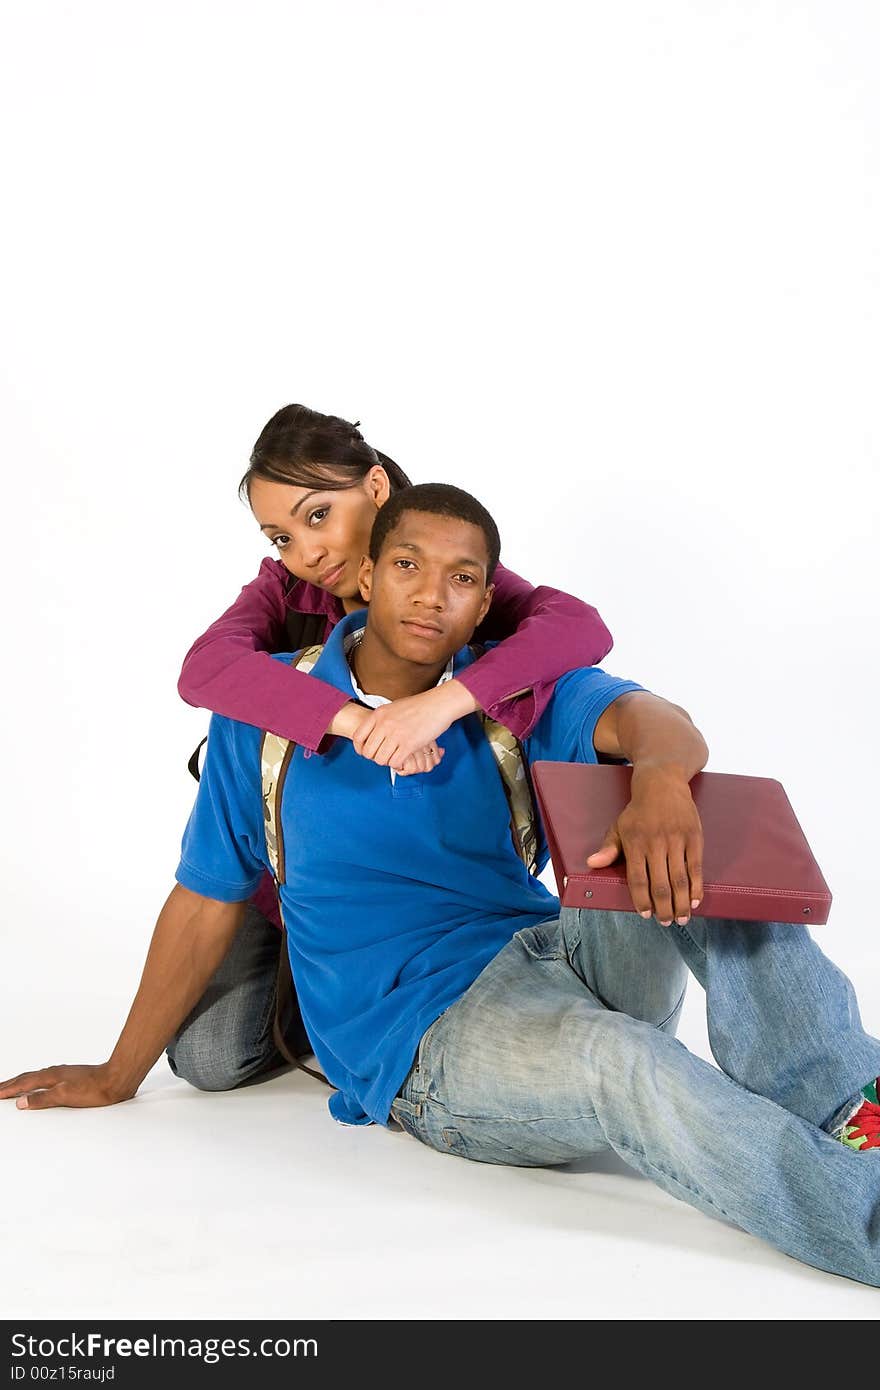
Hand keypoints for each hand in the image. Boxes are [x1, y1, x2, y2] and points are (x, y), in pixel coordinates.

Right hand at [0, 1062, 135, 1109]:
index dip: (8, 1089)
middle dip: (10, 1083)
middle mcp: (55, 1072)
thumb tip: (21, 1102)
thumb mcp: (65, 1097)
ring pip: (35, 1076)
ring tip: (12, 1084)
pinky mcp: (70, 1077)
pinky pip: (45, 1078)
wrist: (116, 1080)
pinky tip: (39, 1084)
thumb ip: (43, 1099)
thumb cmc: (95, 1089)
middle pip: (27, 1077)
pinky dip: (34, 1081)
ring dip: (21, 1081)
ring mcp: (63, 1073)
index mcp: (51, 1077)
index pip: (23, 1083)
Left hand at [329, 700, 444, 774]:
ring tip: (396, 756)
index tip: (366, 752)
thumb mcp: (393, 707)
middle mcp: (384, 724)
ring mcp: (396, 735)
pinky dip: (398, 764)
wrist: (438, 704)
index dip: (360, 749)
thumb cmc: (419, 706)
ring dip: (387, 761)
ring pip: (380, 760)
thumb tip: (373, 734)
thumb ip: (381, 720)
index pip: (358, 737)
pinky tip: (404, 758)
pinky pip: (394, 763)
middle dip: (375, 757)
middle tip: (385, 755)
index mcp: (378, 714)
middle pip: (368, 752)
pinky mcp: (409, 744)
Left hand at [585, 765, 703, 925]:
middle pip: (661, 884)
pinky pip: (696, 867)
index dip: (642, 900)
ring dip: (681, 903)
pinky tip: (694, 900)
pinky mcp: (694, 837)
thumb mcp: (619, 826)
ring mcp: (677, 840)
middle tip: (665, 922)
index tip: (646, 914)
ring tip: (681, 918)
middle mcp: (656, 843)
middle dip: (664, 908)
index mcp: (635, 842)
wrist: (662, 783)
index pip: (638, 879)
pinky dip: (696, 886)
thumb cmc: (638, 810)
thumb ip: (608, 848)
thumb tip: (592, 863)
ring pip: (680, 879)